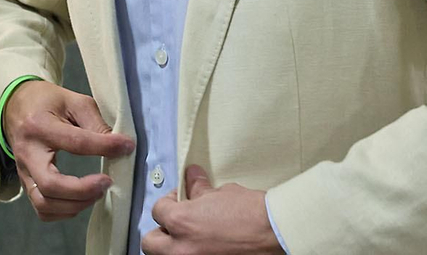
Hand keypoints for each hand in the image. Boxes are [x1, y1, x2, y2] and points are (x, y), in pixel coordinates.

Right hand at [3, 80, 133, 219]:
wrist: (15, 107)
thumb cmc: (47, 102)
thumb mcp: (73, 101)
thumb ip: (95, 123)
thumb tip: (119, 146)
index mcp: (39, 126)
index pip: (75, 142)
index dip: (104, 146)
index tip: (126, 147)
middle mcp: (28, 153)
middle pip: (51, 185)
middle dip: (83, 190)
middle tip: (106, 182)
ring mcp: (24, 172)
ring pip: (44, 203)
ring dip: (76, 204)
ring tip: (97, 192)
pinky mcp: (26, 183)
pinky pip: (42, 209)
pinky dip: (63, 212)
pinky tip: (80, 200)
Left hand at [141, 166, 280, 253]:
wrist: (275, 233)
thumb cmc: (251, 213)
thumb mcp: (221, 194)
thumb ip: (199, 190)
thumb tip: (191, 178)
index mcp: (181, 222)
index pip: (158, 210)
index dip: (169, 202)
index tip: (180, 200)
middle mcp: (181, 248)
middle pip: (151, 241)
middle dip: (161, 230)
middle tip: (175, 223)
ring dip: (172, 245)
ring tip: (188, 237)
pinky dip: (193, 253)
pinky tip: (205, 246)